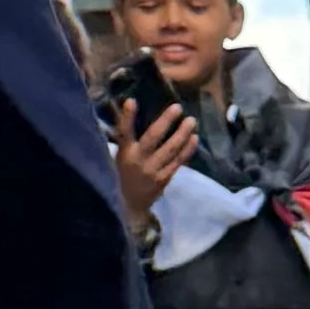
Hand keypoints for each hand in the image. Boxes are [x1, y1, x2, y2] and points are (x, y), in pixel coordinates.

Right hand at [113, 103, 197, 231]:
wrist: (126, 207)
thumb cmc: (118, 177)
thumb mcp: (115, 159)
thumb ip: (123, 142)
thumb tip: (128, 116)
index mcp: (123, 154)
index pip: (123, 132)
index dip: (127, 117)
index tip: (132, 101)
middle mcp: (138, 161)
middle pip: (152, 138)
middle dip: (165, 122)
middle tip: (177, 107)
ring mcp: (152, 171)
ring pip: (170, 149)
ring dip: (181, 134)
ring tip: (191, 120)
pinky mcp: (163, 179)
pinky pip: (177, 162)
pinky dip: (187, 150)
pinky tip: (194, 138)